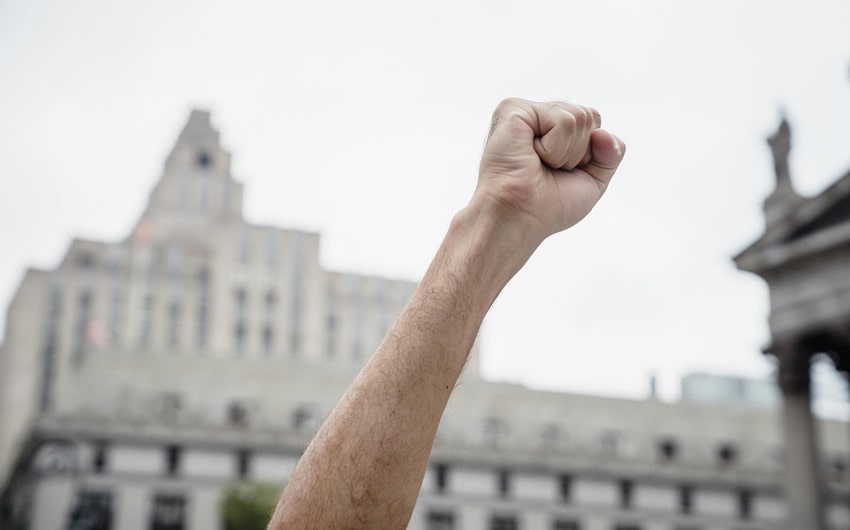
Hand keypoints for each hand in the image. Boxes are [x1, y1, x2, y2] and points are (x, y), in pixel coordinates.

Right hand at [474, 98, 624, 243]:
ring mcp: (526, 111)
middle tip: (549, 169)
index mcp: (553, 129)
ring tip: (539, 164)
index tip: (562, 173)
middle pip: (590, 116)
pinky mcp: (514, 109)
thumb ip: (612, 153)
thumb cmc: (547, 206)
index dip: (590, 154)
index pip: (594, 121)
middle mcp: (539, 117)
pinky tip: (530, 156)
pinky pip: (564, 120)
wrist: (518, 217)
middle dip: (580, 152)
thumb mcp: (593, 180)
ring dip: (566, 153)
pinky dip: (555, 147)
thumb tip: (603, 132)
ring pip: (579, 117)